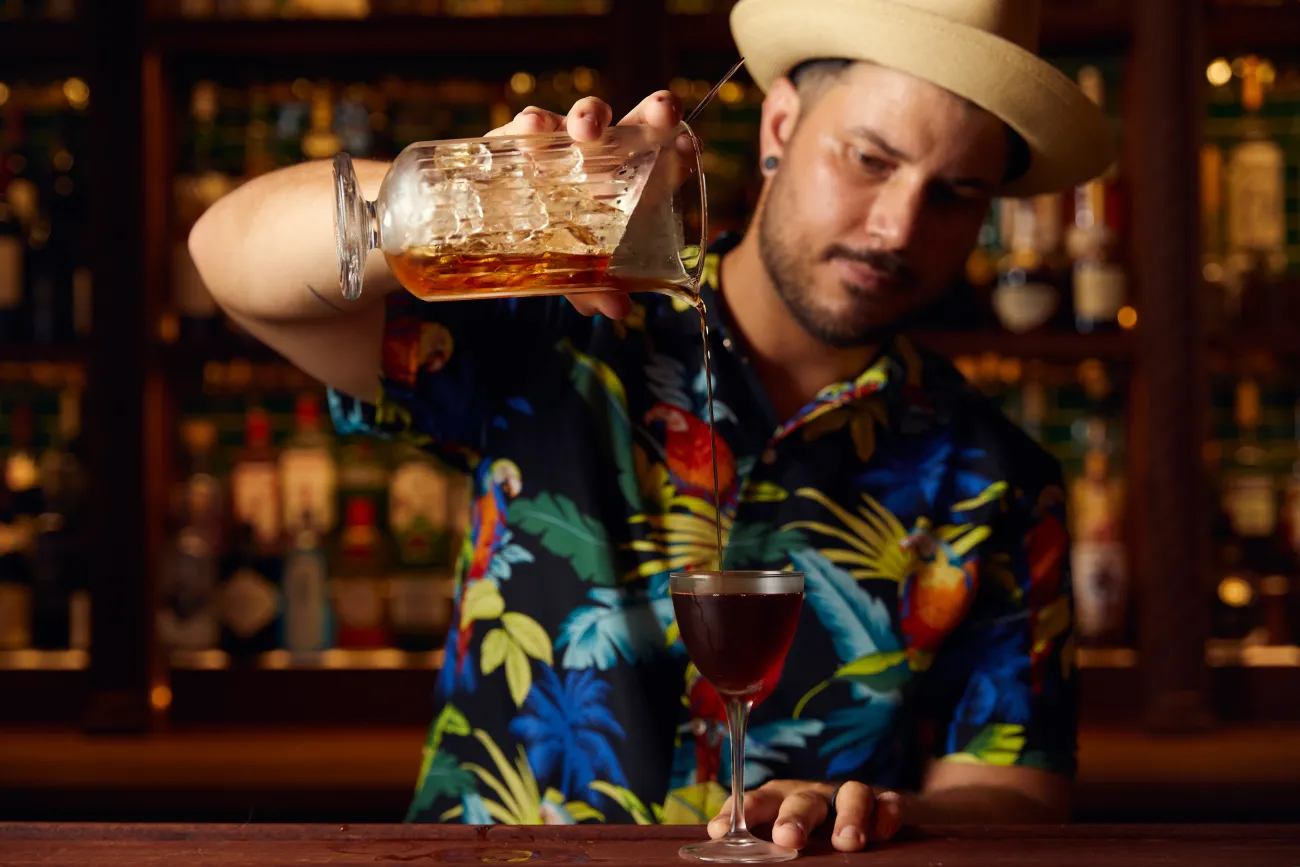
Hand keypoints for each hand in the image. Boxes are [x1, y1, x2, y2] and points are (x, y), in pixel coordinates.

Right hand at [484, 91, 683, 320]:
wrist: (505, 236)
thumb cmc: (560, 250)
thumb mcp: (582, 275)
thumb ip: (599, 288)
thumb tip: (617, 308)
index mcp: (632, 181)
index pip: (668, 157)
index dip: (683, 146)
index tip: (690, 147)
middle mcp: (606, 154)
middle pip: (639, 121)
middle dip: (654, 111)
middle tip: (662, 115)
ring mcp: (566, 141)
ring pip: (587, 115)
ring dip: (591, 116)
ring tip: (586, 131)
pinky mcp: (523, 138)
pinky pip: (531, 124)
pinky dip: (533, 123)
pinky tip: (533, 131)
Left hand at [707, 780, 903, 852]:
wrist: (870, 816)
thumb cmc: (815, 832)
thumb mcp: (787, 836)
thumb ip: (763, 847)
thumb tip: (727, 853)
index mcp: (781, 801)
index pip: (756, 802)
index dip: (737, 812)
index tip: (717, 829)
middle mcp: (813, 795)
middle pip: (801, 799)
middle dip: (793, 817)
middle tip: (787, 838)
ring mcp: (849, 798)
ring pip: (850, 793)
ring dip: (848, 816)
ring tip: (847, 843)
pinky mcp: (886, 804)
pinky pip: (889, 802)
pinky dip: (886, 813)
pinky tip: (883, 831)